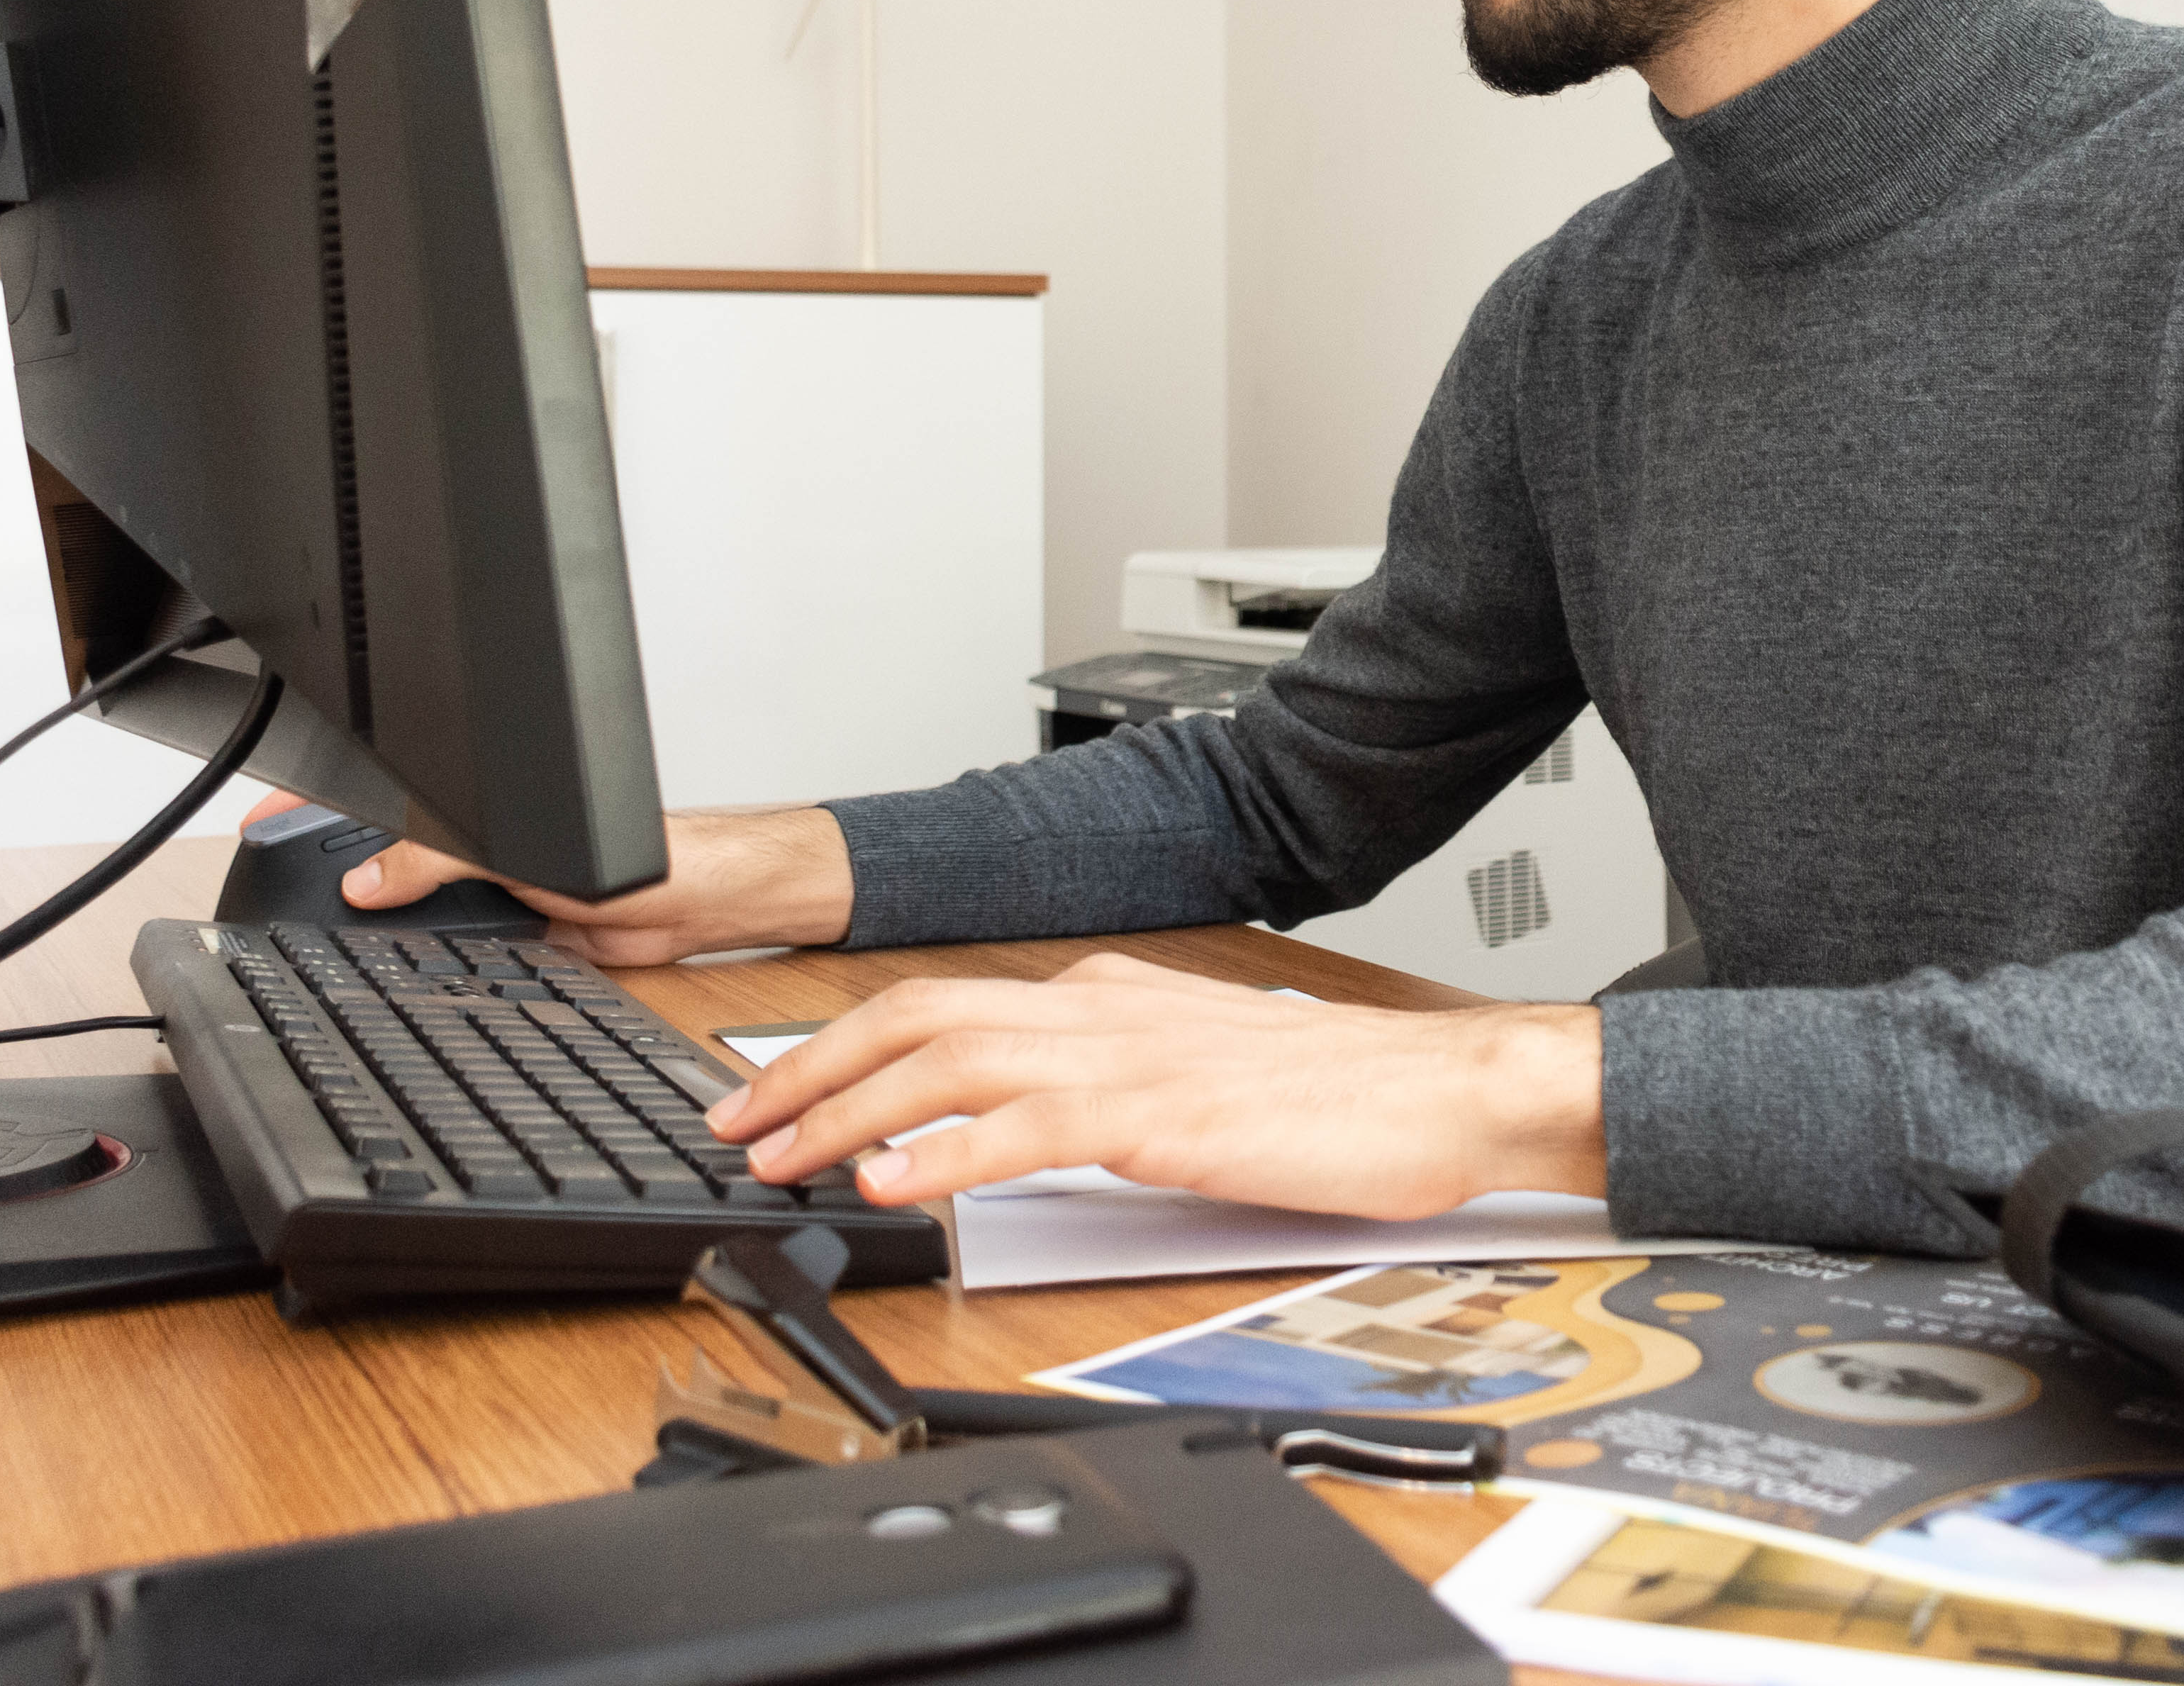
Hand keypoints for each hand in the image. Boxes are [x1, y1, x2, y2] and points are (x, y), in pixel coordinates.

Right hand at [242, 797, 855, 964]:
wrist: (706, 907)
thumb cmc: (649, 851)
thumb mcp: (524, 847)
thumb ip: (438, 857)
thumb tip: (364, 881)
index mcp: (482, 799)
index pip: (384, 796)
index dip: (317, 804)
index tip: (258, 822)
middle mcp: (482, 842)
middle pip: (386, 856)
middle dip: (334, 871)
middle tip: (273, 891)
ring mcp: (494, 890)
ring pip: (413, 909)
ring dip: (378, 923)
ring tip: (321, 937)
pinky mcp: (513, 938)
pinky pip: (452, 950)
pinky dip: (423, 959)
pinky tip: (397, 970)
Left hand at [703, 950, 1607, 1218]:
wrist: (1444, 1091)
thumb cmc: (1341, 1094)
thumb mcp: (1197, 1074)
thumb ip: (1105, 1084)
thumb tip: (1016, 1123)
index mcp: (1109, 998)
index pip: (943, 1005)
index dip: (843, 1045)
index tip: (781, 1093)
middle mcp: (1103, 1010)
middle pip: (918, 1017)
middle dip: (810, 1070)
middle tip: (739, 1126)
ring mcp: (1129, 1058)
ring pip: (949, 1063)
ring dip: (846, 1111)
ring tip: (780, 1157)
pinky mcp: (1161, 1118)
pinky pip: (1024, 1130)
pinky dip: (940, 1154)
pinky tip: (889, 1185)